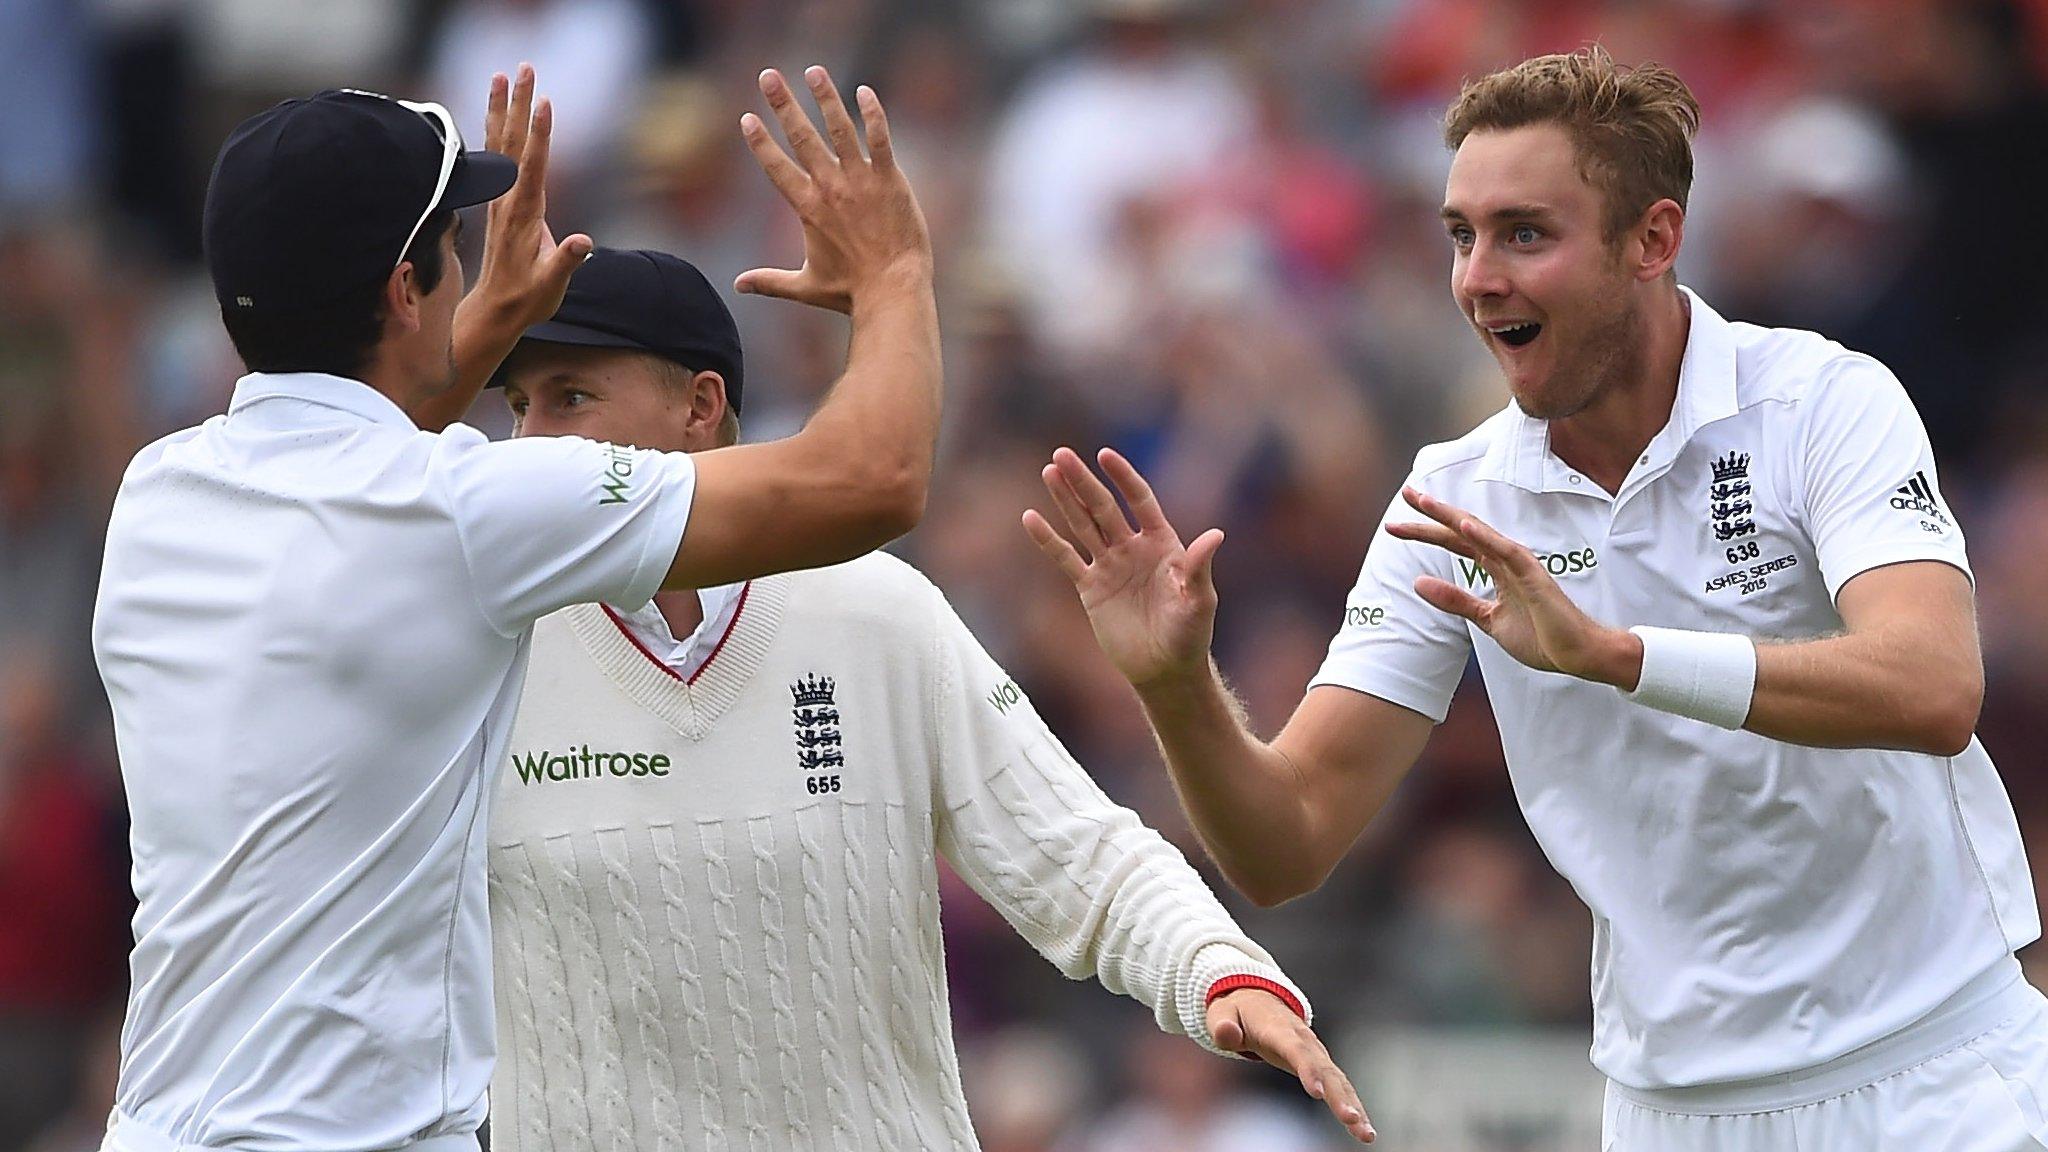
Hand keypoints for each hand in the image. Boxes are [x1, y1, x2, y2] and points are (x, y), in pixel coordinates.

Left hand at [461, 64, 593, 333]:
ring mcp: (502, 198)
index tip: (545, 103)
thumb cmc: (529, 298)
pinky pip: (497, 156)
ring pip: (501, 144)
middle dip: (519, 104)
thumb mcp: (552, 284)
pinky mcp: (501, 200)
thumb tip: (585, 242)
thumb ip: (567, 261)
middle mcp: (509, 199)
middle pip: (513, 143)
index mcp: (525, 215)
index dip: (541, 135)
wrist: (497, 309)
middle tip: (524, 68)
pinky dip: (498, 129)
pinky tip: (498, 112)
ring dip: (503, 107)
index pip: (533, 167)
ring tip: (503, 75)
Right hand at [735, 66, 930, 312]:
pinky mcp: (890, 180)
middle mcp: (830, 187)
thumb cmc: (851, 291)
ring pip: (840, 129)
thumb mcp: (804, 285)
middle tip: (768, 75)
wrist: (893, 291)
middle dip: (782, 103)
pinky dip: (873, 115)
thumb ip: (770, 281)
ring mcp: (860, 181)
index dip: (760, 141)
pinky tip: (865, 92)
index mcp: (807, 208)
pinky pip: (880, 140)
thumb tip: (737, 286)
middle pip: (801, 137)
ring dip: (825, 98)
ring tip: (814, 71)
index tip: (747, 118)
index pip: (776, 166)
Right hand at [1023, 447, 1222, 690]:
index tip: (1105, 455)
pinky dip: (1048, 540)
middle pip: (1104, 507)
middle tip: (1062, 455)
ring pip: (1083, 525)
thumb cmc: (1190, 634)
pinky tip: (1030, 518)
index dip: (1123, 477)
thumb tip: (1216, 535)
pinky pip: (1066, 558)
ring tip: (1048, 472)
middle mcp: (1133, 548)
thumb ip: (1199, 567)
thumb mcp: (1199, 600)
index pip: (1140, 500)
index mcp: (1161, 543)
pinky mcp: (1090, 588)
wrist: (1164, 669)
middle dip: (1083, 482)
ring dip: (1066, 499)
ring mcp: (1110, 566)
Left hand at [1207, 988, 1375, 1143]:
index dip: (1308, 1070)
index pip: (1296, 1050)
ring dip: (1353, 1105)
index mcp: (1279, 1029)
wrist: (1257, 999)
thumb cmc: (1236, 1011)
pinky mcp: (1320, 1064)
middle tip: (1352, 1120)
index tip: (1318, 1094)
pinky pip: (1340, 1086)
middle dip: (1339, 1096)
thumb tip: (1226, 1034)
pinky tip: (1364, 1129)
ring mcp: (1316, 1052)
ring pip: (1339, 1080)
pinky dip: (1353, 1105)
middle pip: (1325, 1069)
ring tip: (1366, 1133)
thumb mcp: (1221, 1012)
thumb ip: (1222, 1025)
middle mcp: (1304, 1041)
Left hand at [1387, 487, 1637, 685]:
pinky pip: (1507, 552)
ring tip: (1425, 501)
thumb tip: (1418, 582)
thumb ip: (1457, 601)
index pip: (1454, 543)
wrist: (1576, 655)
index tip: (1394, 525)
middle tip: (1406, 492)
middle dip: (1432, 512)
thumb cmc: (1541, 636)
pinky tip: (1463, 525)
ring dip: (1452, 516)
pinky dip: (1485, 537)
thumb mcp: (1488, 620)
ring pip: (1481, 533)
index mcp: (1495, 569)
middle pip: (1462, 530)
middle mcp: (1505, 560)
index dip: (1424, 532)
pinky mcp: (1534, 577)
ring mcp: (1520, 566)